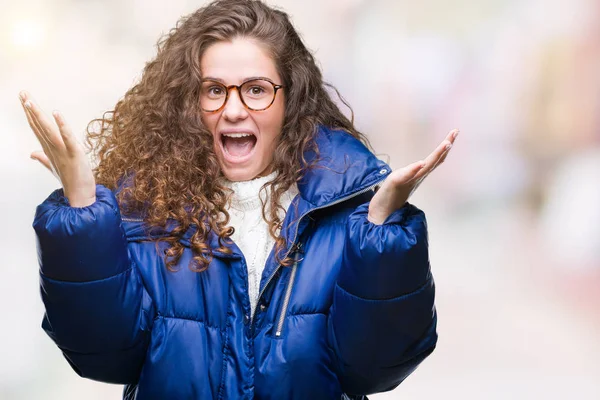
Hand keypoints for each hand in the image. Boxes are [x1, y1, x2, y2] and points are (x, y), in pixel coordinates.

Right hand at [20, 91, 95, 206]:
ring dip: (39, 115)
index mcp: (49, 149)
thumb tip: (31, 154)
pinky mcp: (75, 154)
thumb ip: (43, 158)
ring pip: (49, 130)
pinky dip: (62, 126)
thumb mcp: (55, 166)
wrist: (80, 196)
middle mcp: (53, 148)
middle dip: (30, 110)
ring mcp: (63, 151)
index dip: (30, 114)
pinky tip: (57, 113)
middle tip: (22, 93)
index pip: (37, 128)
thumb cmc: (69, 180)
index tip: (23, 99)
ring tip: (30, 101)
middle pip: (40, 126)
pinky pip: (68, 138)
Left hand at [368, 128, 458, 223]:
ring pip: (423, 167)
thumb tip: (422, 165)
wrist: (379, 214)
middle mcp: (415, 178)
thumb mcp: (400, 181)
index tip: (454, 133)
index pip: (434, 159)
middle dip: (444, 147)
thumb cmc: (390, 198)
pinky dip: (413, 170)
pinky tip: (421, 164)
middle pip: (433, 161)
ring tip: (446, 144)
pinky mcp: (394, 185)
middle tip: (454, 133)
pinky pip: (404, 176)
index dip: (445, 147)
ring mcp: (406, 182)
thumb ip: (411, 173)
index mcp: (417, 175)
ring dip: (435, 156)